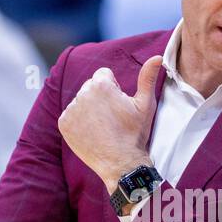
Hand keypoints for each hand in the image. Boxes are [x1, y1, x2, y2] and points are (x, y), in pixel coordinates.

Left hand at [58, 57, 162, 191]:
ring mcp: (71, 110)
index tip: (119, 106)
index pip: (104, 75)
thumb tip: (157, 57)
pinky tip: (92, 133)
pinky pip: (70, 115)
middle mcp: (83, 94)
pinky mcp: (64, 124)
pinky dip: (79, 122)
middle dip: (100, 97)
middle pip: (91, 87)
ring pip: (81, 101)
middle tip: (112, 118)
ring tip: (103, 127)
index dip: (114, 89)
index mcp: (101, 85)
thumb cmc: (135, 134)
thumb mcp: (145, 104)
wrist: (121, 164)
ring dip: (89, 109)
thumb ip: (147, 77)